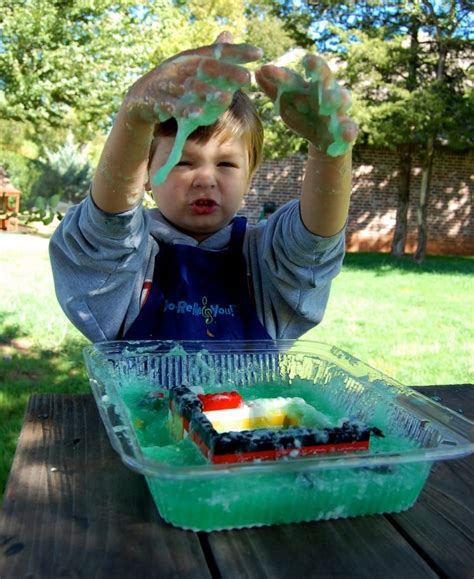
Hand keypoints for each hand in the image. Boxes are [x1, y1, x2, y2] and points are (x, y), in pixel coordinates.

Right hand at [123, 32, 262, 125]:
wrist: (140, 99)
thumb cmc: (173, 84)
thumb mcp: (190, 68)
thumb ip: (211, 56)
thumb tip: (228, 34)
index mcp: (191, 59)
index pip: (217, 52)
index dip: (237, 51)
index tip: (258, 52)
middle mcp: (181, 68)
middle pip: (206, 67)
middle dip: (226, 71)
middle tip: (246, 77)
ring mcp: (169, 84)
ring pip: (191, 88)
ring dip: (208, 93)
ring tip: (226, 97)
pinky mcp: (158, 101)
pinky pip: (173, 106)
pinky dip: (185, 110)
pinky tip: (198, 114)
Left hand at [255, 54, 357, 155]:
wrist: (326, 140)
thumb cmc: (305, 116)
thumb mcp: (288, 104)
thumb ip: (275, 89)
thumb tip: (257, 70)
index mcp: (309, 87)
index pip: (296, 77)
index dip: (282, 73)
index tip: (269, 67)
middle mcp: (326, 93)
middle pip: (325, 77)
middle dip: (318, 69)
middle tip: (309, 60)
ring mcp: (338, 110)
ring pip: (341, 99)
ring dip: (335, 98)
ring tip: (329, 102)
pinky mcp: (347, 130)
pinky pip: (350, 129)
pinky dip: (349, 131)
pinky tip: (347, 134)